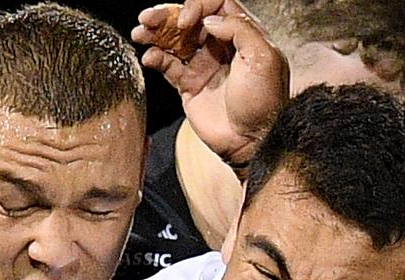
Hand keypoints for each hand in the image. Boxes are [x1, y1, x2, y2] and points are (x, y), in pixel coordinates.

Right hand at [132, 0, 288, 169]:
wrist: (251, 141)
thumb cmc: (263, 103)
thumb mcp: (264, 58)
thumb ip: (240, 29)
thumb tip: (210, 20)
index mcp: (243, 36)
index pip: (216, 4)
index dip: (198, 5)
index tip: (187, 21)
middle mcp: (221, 47)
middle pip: (190, 18)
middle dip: (168, 15)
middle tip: (149, 18)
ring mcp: (204, 65)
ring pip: (174, 39)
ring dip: (155, 32)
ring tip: (140, 32)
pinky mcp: (189, 84)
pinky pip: (167, 64)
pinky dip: (155, 57)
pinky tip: (149, 57)